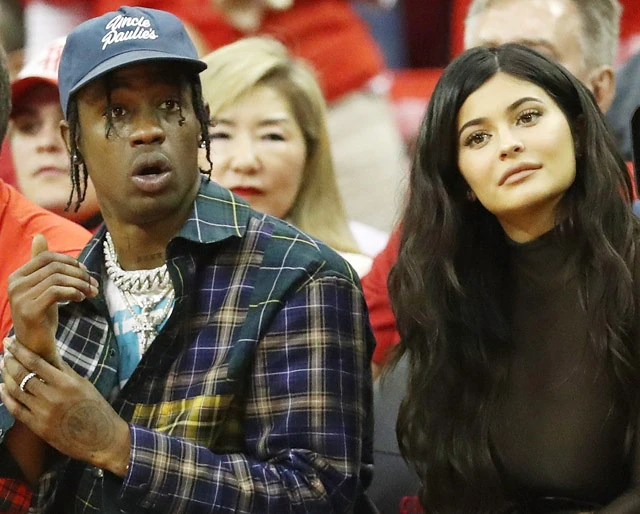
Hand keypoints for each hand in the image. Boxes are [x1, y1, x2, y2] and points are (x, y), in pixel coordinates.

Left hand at [0, 338, 129, 476]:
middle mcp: (52, 397)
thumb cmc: (95, 407)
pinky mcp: (37, 427)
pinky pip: (16, 409)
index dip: (20, 351)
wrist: (100, 437)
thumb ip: (64, 371)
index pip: (36, 363)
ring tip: (3, 367)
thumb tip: (49, 355)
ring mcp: (43, 413)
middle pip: (22, 375)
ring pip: (16, 391)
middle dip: (10, 362)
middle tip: (4, 353)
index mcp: (66, 383)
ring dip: (6, 377)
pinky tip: (2, 388)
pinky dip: (6, 397)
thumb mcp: (83, 384)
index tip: (10, 342)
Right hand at [7, 234, 97, 365]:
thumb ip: (42, 264)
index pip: (47, 258)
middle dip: (79, 274)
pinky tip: (81, 298)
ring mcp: (20, 297)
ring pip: (58, 279)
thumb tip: (39, 236)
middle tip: (93, 284)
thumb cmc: (42, 314)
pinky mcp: (29, 310)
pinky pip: (57, 292)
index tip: (85, 272)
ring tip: (90, 292)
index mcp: (17, 276)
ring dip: (80, 284)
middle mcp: (15, 284)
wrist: (36, 345)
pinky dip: (74, 292)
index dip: (70, 262)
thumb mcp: (43, 287)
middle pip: (55, 267)